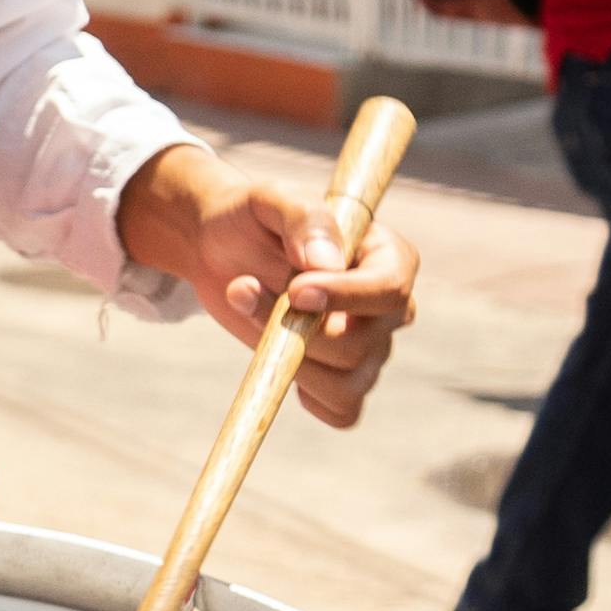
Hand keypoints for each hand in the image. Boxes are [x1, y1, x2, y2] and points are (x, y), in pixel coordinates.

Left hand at [116, 143, 416, 426]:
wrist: (220, 247)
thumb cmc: (254, 218)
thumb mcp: (271, 198)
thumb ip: (303, 219)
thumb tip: (327, 264)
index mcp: (389, 258)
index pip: (389, 290)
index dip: (345, 297)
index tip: (296, 291)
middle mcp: (388, 309)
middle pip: (361, 345)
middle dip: (295, 328)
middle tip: (241, 287)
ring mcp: (368, 348)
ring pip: (347, 385)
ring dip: (286, 359)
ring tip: (244, 306)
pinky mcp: (338, 377)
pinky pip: (342, 412)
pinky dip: (307, 397)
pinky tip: (274, 361)